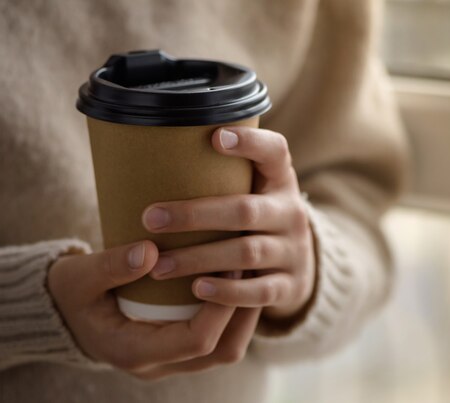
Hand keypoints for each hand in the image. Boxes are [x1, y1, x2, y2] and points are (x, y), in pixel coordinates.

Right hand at [48, 241, 260, 379]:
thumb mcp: (79, 277)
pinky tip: (233, 279)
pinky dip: (230, 314)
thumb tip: (150, 252)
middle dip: (243, 312)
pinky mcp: (176, 348)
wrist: (61, 313)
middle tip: (251, 269)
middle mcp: (158, 364)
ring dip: (242, 314)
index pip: (196, 341)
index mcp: (135, 352)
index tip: (231, 268)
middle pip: (221, 351)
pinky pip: (216, 339)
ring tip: (249, 273)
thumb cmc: (69, 293)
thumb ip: (110, 266)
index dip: (221, 307)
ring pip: (224, 349)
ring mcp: (170, 360)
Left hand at [143, 126, 314, 319]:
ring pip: (246, 253)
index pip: (275, 152)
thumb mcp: (255, 191)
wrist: (299, 266)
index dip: (250, 143)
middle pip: (244, 210)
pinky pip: (260, 292)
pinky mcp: (291, 286)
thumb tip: (157, 148)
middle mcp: (291, 213)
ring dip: (199, 258)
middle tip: (150, 219)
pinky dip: (228, 291)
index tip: (215, 136)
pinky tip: (197, 289)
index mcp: (281, 181)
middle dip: (195, 215)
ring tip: (159, 266)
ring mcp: (293, 251)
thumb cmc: (257, 219)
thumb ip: (225, 174)